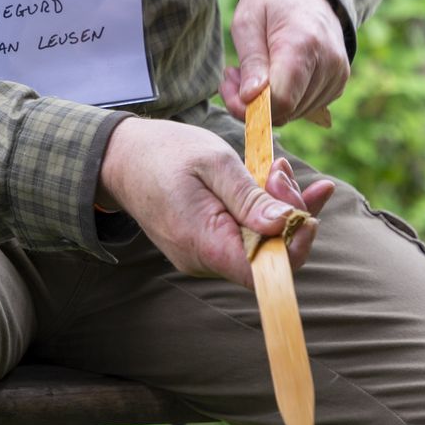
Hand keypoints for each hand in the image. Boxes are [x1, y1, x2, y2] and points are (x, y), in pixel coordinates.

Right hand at [96, 118, 333, 287]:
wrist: (121, 157)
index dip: (295, 244)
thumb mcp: (213, 162)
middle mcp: (204, 260)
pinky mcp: (205, 244)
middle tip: (282, 172)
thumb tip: (288, 224)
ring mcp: (203, 255)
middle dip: (289, 216)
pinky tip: (276, 184)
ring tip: (277, 169)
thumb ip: (249, 197)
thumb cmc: (164, 153)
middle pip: (268, 258)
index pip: (265, 271)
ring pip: (260, 245)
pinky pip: (245, 237)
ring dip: (277, 209)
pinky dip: (263, 212)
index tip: (303, 206)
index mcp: (204, 243)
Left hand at [220, 0, 348, 125]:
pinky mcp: (339, 82)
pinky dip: (284, 99)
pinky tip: (271, 76)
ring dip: (266, 101)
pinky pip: (305, 107)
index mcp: (303, 43)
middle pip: (287, 110)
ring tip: (251, 70)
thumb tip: (250, 99)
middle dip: (252, 102)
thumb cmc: (271, 1)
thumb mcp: (248, 22)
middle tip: (232, 75)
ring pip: (294, 113)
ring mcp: (338, 74)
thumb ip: (251, 62)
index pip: (281, 100)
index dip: (250, 106)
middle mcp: (328, 62)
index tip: (228, 87)